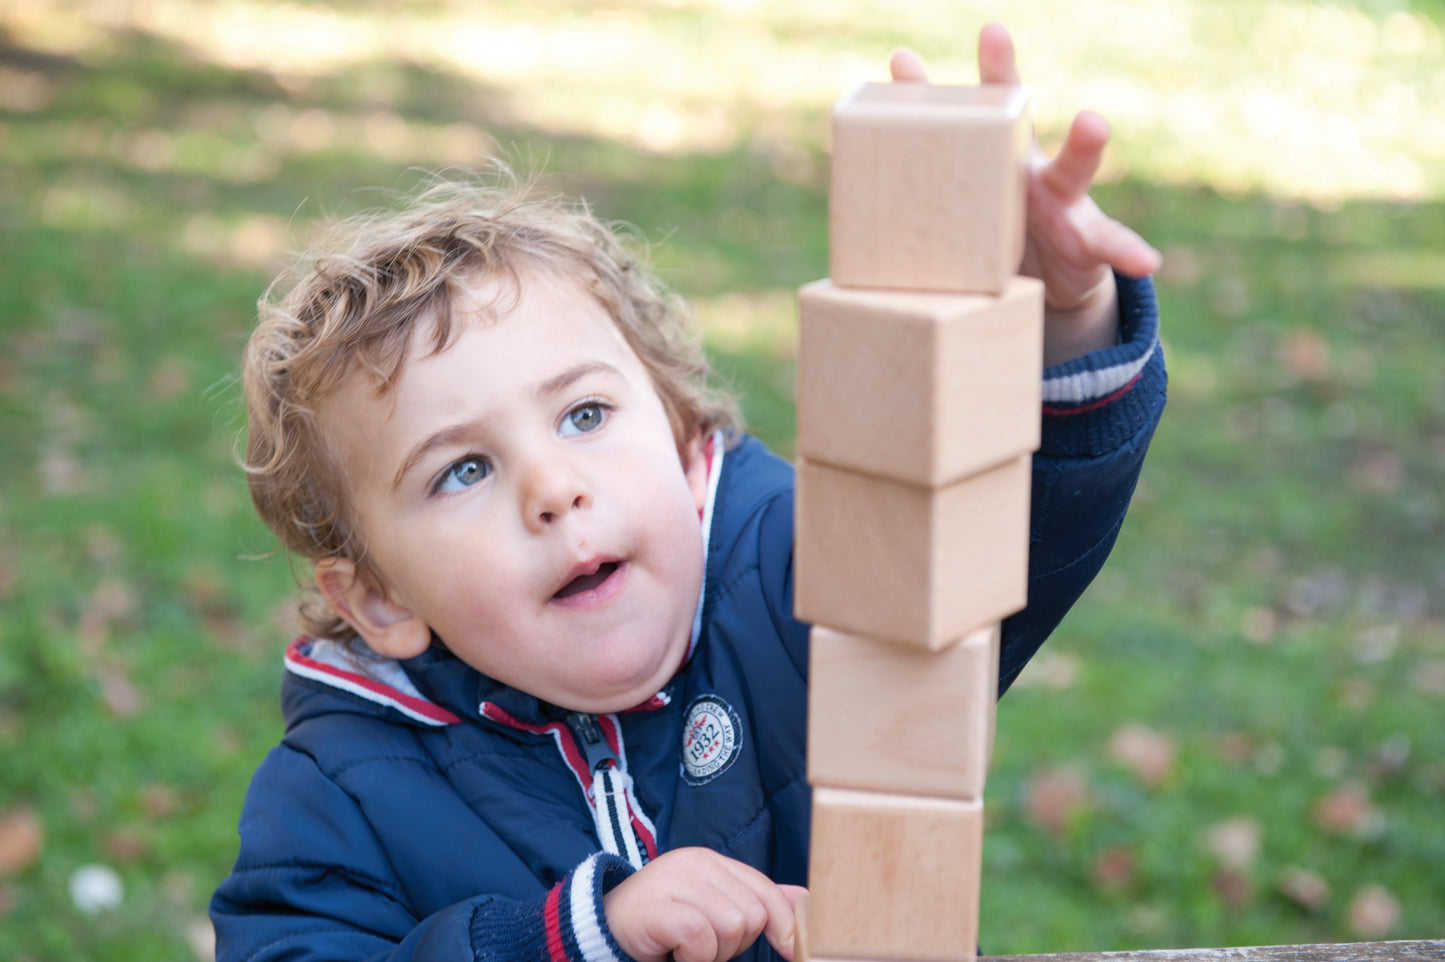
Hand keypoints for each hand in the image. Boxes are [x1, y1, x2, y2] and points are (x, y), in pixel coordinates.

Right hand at [603, 848, 806, 961]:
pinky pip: (701, 938)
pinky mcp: (660, 906)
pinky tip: (674, 953)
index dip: (784, 923)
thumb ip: (751, 900)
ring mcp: (676, 881)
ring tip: (686, 949)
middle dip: (735, 944)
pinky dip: (695, 957)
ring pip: (732, 927)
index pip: (764, 889)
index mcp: (712, 862)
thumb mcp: (710, 908)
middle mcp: (696, 863)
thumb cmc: (662, 925)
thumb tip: (803, 899)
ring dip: (713, 953)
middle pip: (752, 913)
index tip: (790, 949)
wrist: (602, 928)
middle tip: (702, 946)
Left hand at [890, 24, 1161, 361]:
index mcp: (989, 169)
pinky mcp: (1090, 242)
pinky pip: (1112, 245)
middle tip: (988, 32)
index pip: (954, 126)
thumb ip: (927, 217)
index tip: (897, 61)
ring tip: (1092, 121)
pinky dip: (1130, 252)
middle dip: (1000, 74)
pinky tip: (1146, 261)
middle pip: (1012, 117)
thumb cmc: (996, 248)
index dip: (923, 96)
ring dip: (1083, 143)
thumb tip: (861, 217)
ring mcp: (1063, 201)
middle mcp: (1026, 170)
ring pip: (1073, 167)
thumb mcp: (962, 235)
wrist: (1046, 286)